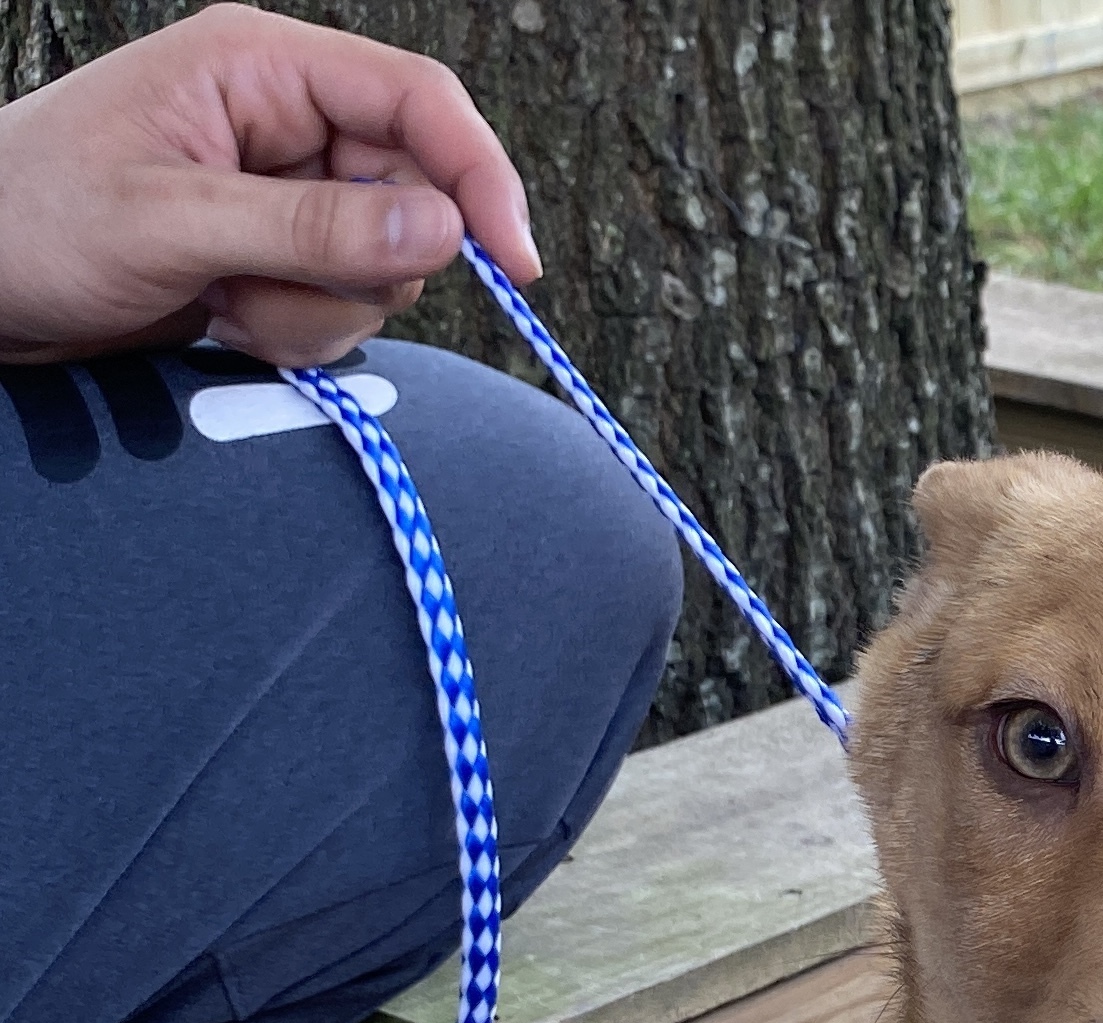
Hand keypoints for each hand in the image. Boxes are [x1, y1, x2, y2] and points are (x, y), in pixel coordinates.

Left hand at [0, 3, 536, 369]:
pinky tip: (220, 317)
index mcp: (261, 68)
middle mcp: (287, 122)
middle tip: (270, 287)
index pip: (419, 102)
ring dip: (317, 311)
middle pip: (414, 199)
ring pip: (384, 272)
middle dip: (363, 269)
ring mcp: (288, 194)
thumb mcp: (172, 222)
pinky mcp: (281, 258)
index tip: (513, 264)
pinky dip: (296, 334)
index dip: (479, 178)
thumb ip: (312, 228)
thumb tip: (442, 233)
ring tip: (223, 302)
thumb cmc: (33, 220)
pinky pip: (345, 310)